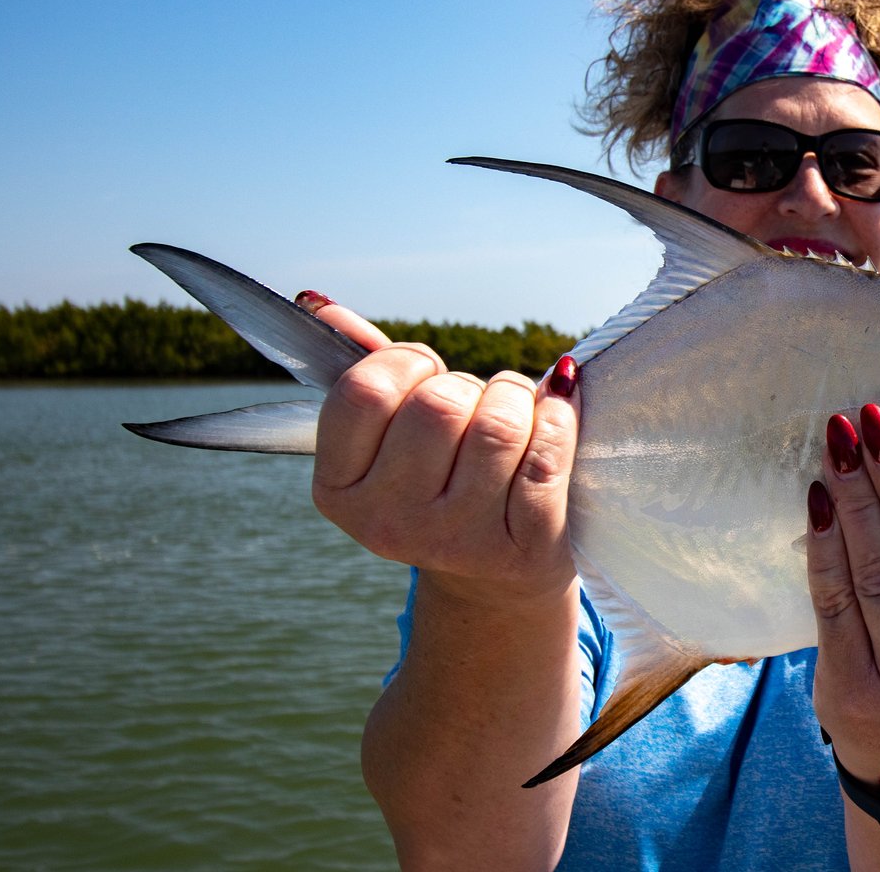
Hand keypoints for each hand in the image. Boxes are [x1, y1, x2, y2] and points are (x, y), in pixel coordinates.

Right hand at [298, 291, 581, 602]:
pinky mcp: (523, 548)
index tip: (426, 371)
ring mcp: (457, 541)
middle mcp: (390, 523)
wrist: (494, 577)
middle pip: (438, 404)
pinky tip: (554, 418)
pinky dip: (559, 419)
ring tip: (515, 411)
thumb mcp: (387, 437)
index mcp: (339, 489)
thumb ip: (363, 367)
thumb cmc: (440, 482)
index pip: (365, 390)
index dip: (407, 361)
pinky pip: (548, 453)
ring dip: (516, 397)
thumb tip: (319, 302)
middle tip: (475, 401)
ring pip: (498, 424)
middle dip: (468, 384)